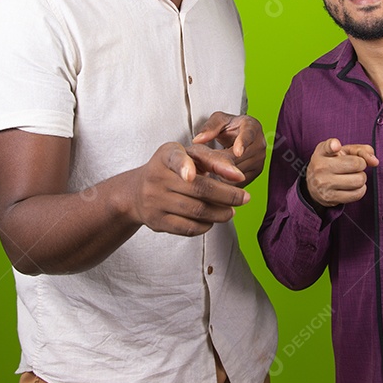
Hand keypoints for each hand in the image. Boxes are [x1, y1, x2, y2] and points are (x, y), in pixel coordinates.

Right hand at [127, 142, 249, 236]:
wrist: (137, 192)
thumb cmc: (173, 169)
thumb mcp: (189, 155)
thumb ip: (214, 160)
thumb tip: (238, 176)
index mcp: (166, 155)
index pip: (175, 159)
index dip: (184, 166)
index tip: (191, 175)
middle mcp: (156, 177)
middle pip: (198, 189)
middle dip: (227, 196)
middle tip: (245, 198)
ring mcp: (154, 201)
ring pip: (195, 211)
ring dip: (220, 213)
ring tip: (231, 211)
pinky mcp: (156, 221)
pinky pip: (187, 228)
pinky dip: (205, 226)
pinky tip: (212, 220)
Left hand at [192, 112, 266, 182]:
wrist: (240, 135)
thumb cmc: (229, 126)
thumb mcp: (218, 120)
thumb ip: (209, 128)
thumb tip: (198, 140)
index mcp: (252, 127)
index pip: (248, 135)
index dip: (243, 143)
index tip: (237, 152)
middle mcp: (259, 144)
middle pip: (240, 158)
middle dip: (222, 161)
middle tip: (204, 164)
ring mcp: (259, 159)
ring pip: (238, 171)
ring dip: (224, 172)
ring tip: (210, 169)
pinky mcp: (256, 172)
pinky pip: (239, 180)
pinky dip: (227, 180)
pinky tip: (217, 175)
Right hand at [305, 138, 378, 208]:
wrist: (312, 186)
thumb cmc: (331, 163)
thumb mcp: (341, 150)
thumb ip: (360, 150)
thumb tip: (375, 161)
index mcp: (321, 152)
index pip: (328, 147)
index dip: (334, 146)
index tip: (336, 147)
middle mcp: (321, 168)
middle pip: (356, 164)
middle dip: (361, 165)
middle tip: (354, 167)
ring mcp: (325, 184)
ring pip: (359, 180)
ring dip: (361, 178)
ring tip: (353, 176)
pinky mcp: (331, 198)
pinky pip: (357, 194)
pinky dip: (360, 189)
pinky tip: (353, 186)